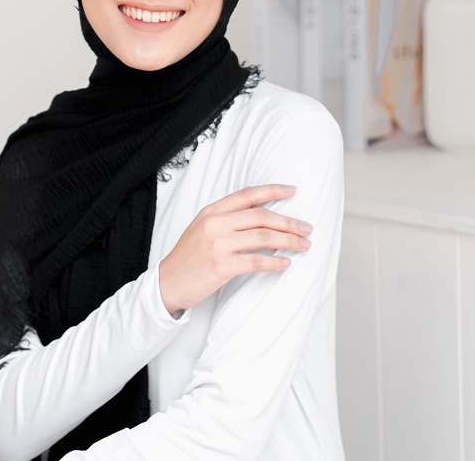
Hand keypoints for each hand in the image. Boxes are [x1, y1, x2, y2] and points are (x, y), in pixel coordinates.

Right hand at [158, 184, 311, 314]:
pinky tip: (286, 264)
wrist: (167, 282)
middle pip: (261, 216)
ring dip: (288, 241)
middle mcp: (215, 223)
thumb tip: (260, 215)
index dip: (272, 191)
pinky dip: (275, 262)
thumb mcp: (202, 228)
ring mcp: (218, 244)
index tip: (292, 191)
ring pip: (263, 237)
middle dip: (289, 221)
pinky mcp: (222, 266)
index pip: (247, 196)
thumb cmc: (188, 256)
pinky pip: (256, 261)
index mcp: (211, 211)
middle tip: (307, 227)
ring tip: (304, 245)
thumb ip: (226, 219)